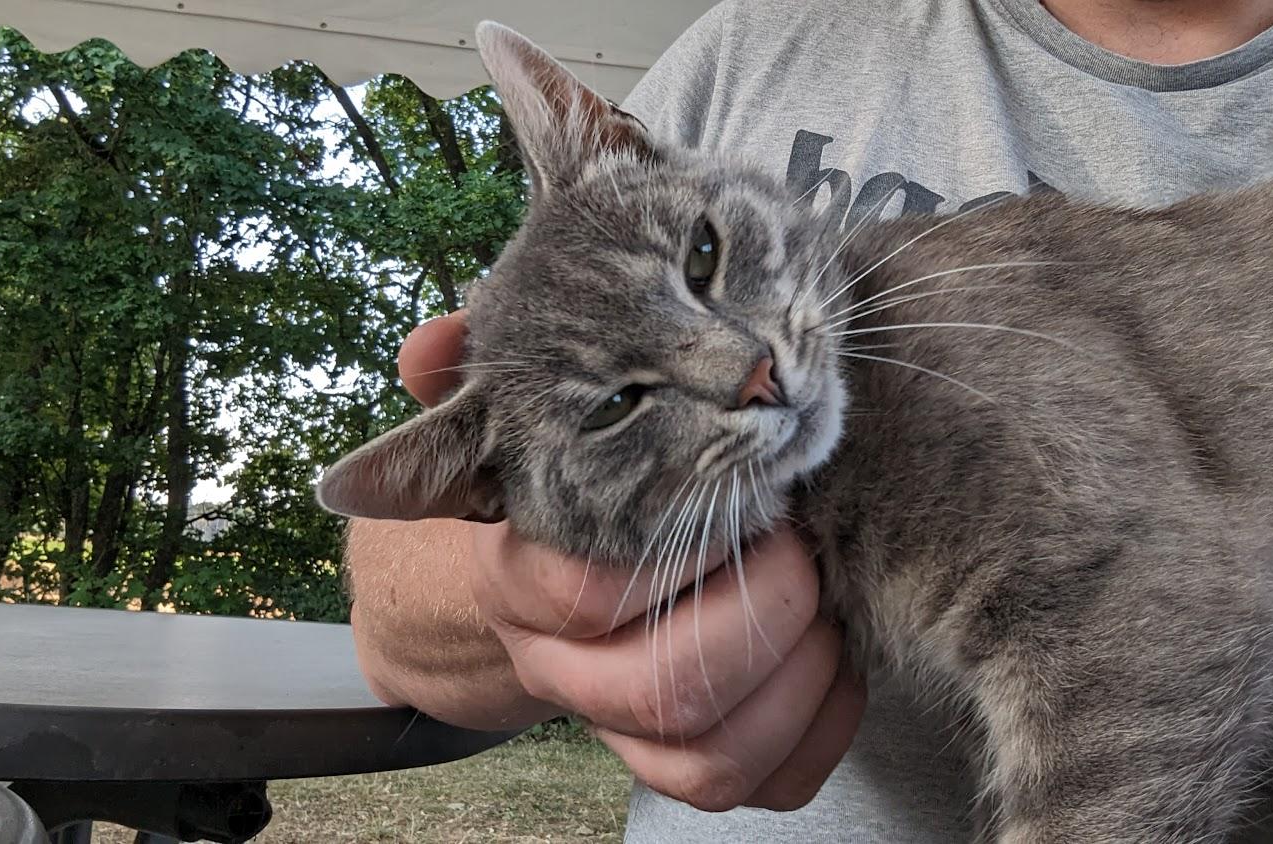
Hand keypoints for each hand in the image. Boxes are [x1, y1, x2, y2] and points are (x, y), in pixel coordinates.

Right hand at [396, 311, 868, 811]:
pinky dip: (822, 727)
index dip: (676, 547)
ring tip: (827, 598)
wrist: (549, 583)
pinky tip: (839, 658)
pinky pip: (767, 782)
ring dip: (799, 675)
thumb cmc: (561, 483)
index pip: (586, 590)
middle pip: (661, 687)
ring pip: (713, 757)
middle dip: (761, 611)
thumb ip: (480, 376)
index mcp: (519, 583)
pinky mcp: (688, 763)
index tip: (732, 482)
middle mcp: (563, 672)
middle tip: (797, 541)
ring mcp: (623, 731)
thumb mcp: (519, 422)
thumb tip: (433, 346)